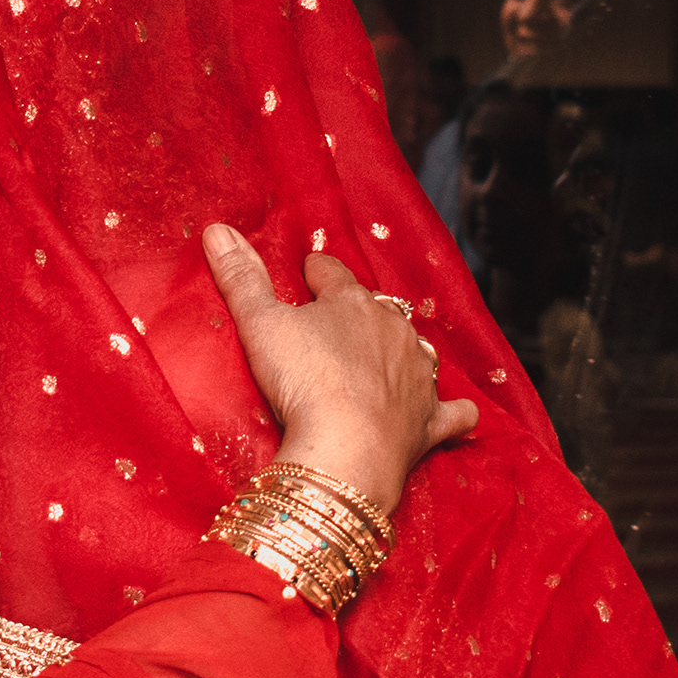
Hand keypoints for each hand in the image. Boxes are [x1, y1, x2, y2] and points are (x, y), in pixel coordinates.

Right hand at [203, 226, 476, 514]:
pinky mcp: (429, 421)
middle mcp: (394, 332)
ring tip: (385, 357)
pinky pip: (451, 412)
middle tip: (338, 323)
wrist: (348, 447)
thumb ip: (241, 278)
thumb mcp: (260, 324)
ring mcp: (417, 377)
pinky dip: (454, 411)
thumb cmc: (303, 380)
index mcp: (352, 303)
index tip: (308, 272)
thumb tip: (218, 230)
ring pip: (414, 352)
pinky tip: (459, 411)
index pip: (333, 274)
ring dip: (402, 352)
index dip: (319, 272)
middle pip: (377, 311)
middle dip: (360, 313)